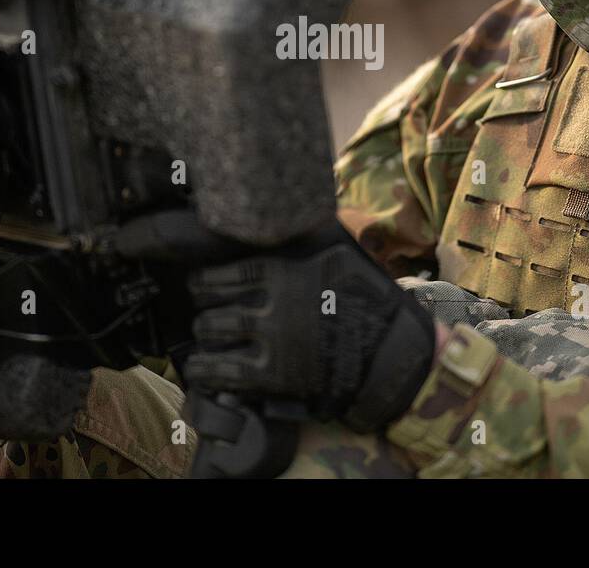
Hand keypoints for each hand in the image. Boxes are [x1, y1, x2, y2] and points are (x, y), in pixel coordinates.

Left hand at [183, 231, 435, 432]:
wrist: (389, 352)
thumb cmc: (367, 300)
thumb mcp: (338, 256)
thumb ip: (305, 239)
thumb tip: (286, 212)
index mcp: (282, 270)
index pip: (221, 273)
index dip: (203, 281)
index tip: (198, 286)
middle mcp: (270, 302)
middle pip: (211, 303)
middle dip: (203, 309)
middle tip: (203, 313)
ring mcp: (270, 339)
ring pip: (214, 334)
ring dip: (205, 336)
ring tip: (204, 338)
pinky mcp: (274, 375)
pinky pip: (224, 372)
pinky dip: (205, 369)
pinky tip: (199, 369)